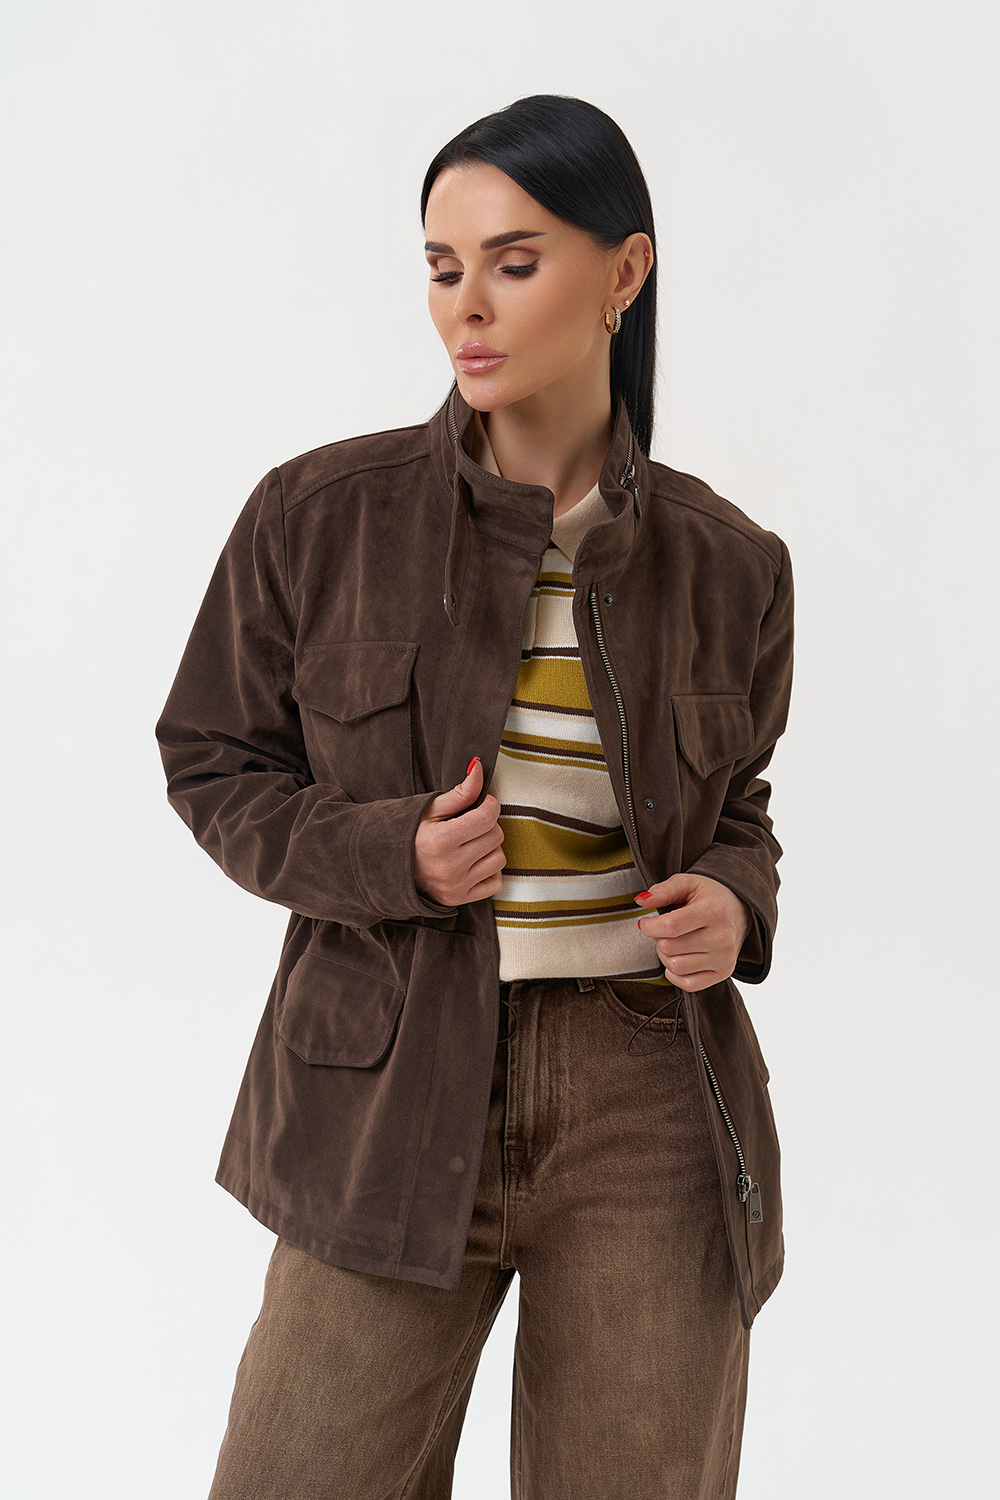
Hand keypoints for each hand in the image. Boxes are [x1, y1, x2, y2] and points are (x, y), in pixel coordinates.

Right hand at [414, 756, 505, 906]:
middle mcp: (449, 866)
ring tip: (470, 844)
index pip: (487, 818)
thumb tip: (479, 767)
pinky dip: (490, 871)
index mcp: (440, 840)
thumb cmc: (409, 832)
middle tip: (471, 824)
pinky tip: (472, 863)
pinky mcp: (459, 899)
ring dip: (490, 848)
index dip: (490, 805)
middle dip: (488, 825)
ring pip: (499, 859)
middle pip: (496, 836)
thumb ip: (460, 792)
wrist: (386, 867)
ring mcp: (455, 886)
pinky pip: (496, 883)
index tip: (483, 803)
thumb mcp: (430, 808)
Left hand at [634, 873, 753, 990]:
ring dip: (666, 956)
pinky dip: (676, 974)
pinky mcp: (724, 973)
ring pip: (675, 967)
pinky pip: (688, 984)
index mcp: (713, 911)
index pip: (671, 926)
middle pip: (669, 948)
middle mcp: (722, 936)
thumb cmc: (709, 896)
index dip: (650, 926)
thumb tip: (641, 901)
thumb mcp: (687, 883)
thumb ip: (663, 890)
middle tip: (665, 931)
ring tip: (674, 942)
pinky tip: (680, 958)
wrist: (738, 909)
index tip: (646, 923)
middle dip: (658, 939)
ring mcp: (724, 957)